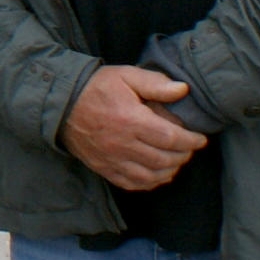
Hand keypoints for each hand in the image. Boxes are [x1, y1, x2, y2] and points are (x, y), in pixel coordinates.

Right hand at [61, 64, 208, 191]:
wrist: (60, 104)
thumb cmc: (95, 87)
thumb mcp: (125, 75)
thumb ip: (155, 83)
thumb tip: (183, 90)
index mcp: (131, 120)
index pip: (171, 138)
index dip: (191, 141)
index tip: (200, 139)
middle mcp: (123, 144)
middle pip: (164, 159)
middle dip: (183, 156)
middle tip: (189, 148)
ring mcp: (112, 159)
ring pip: (150, 175)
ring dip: (169, 171)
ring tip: (176, 161)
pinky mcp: (104, 168)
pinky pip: (132, 183)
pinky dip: (149, 183)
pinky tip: (157, 174)